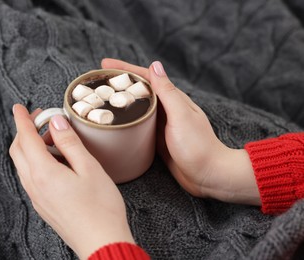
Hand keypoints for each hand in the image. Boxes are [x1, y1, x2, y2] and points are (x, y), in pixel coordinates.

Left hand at [9, 104, 134, 258]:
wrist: (101, 243)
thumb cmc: (100, 208)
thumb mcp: (89, 168)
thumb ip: (70, 143)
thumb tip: (56, 123)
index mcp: (43, 173)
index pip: (25, 138)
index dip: (21, 120)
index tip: (19, 108)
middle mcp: (34, 186)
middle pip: (18, 151)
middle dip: (25, 131)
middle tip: (40, 118)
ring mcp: (37, 197)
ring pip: (24, 164)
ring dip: (31, 146)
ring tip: (53, 138)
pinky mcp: (44, 205)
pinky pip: (31, 177)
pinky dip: (36, 161)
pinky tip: (55, 160)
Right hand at [102, 59, 260, 205]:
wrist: (208, 175)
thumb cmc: (198, 146)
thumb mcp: (181, 116)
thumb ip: (167, 92)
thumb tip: (155, 65)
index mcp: (172, 99)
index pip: (145, 77)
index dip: (124, 68)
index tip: (105, 63)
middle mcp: (166, 108)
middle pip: (138, 90)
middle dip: (118, 82)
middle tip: (97, 81)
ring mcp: (161, 124)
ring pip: (136, 106)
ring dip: (120, 100)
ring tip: (101, 99)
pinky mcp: (156, 139)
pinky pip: (138, 124)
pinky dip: (126, 119)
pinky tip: (115, 122)